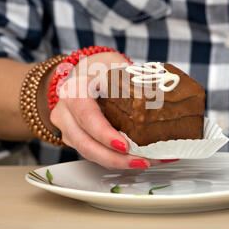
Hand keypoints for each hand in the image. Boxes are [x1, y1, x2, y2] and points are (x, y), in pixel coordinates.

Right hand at [49, 52, 162, 169]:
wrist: (84, 74)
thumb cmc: (99, 70)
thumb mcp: (113, 66)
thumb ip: (130, 79)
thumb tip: (162, 90)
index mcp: (74, 92)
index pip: (86, 116)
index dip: (105, 134)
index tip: (125, 146)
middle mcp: (66, 114)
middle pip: (87, 144)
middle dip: (117, 158)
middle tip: (143, 160)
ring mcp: (69, 130)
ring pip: (91, 154)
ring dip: (120, 162)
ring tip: (148, 161)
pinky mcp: (78, 141)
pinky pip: (96, 154)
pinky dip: (117, 160)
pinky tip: (138, 160)